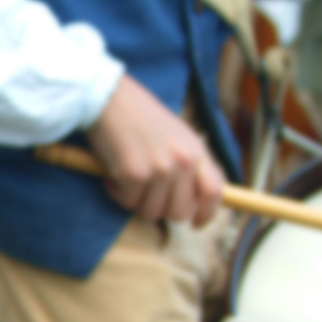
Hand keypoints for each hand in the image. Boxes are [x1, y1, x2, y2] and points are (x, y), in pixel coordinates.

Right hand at [86, 76, 224, 227]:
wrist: (108, 97)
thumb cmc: (138, 116)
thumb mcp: (176, 135)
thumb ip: (188, 163)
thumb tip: (192, 199)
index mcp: (196, 149)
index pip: (214, 192)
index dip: (206, 214)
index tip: (195, 224)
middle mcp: (183, 161)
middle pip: (180, 211)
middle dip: (161, 209)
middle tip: (145, 194)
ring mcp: (160, 168)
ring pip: (151, 212)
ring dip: (136, 201)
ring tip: (128, 178)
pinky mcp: (134, 174)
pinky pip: (128, 202)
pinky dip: (117, 193)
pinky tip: (113, 174)